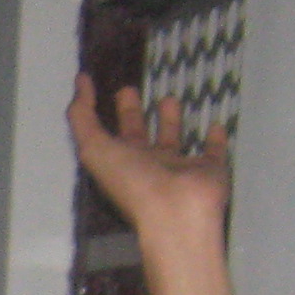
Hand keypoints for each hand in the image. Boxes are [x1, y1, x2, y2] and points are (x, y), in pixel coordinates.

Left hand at [69, 77, 228, 239]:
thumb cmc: (133, 182)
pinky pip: (213, 152)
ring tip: (169, 98)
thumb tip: (79, 83)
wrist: (177, 212)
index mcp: (120, 162)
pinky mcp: (208, 170)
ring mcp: (178, 169)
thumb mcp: (95, 148)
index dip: (97, 113)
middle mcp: (146, 166)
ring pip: (172, 140)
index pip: (107, 135)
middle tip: (128, 89)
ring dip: (169, 121)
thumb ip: (82, 117)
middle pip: (136, 136)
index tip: (96, 86)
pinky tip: (215, 124)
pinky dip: (215, 139)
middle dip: (130, 113)